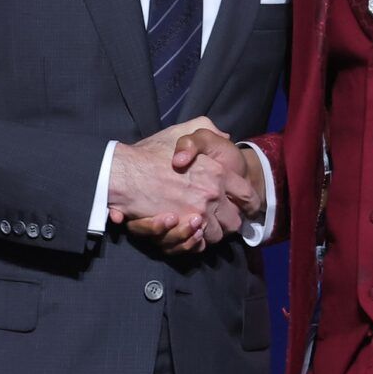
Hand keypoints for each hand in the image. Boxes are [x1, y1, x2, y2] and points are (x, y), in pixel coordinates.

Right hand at [106, 118, 254, 252]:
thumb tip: (226, 135)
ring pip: (217, 235)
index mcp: (218, 172)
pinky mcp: (182, 227)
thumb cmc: (151, 152)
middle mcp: (212, 193)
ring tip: (200, 226)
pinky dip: (195, 242)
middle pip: (235, 221)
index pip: (248, 196)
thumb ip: (207, 129)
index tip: (240, 206)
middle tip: (217, 218)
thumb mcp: (182, 132)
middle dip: (228, 222)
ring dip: (210, 233)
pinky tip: (190, 234)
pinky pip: (198, 244)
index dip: (247, 203)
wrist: (124, 172)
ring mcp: (198, 212)